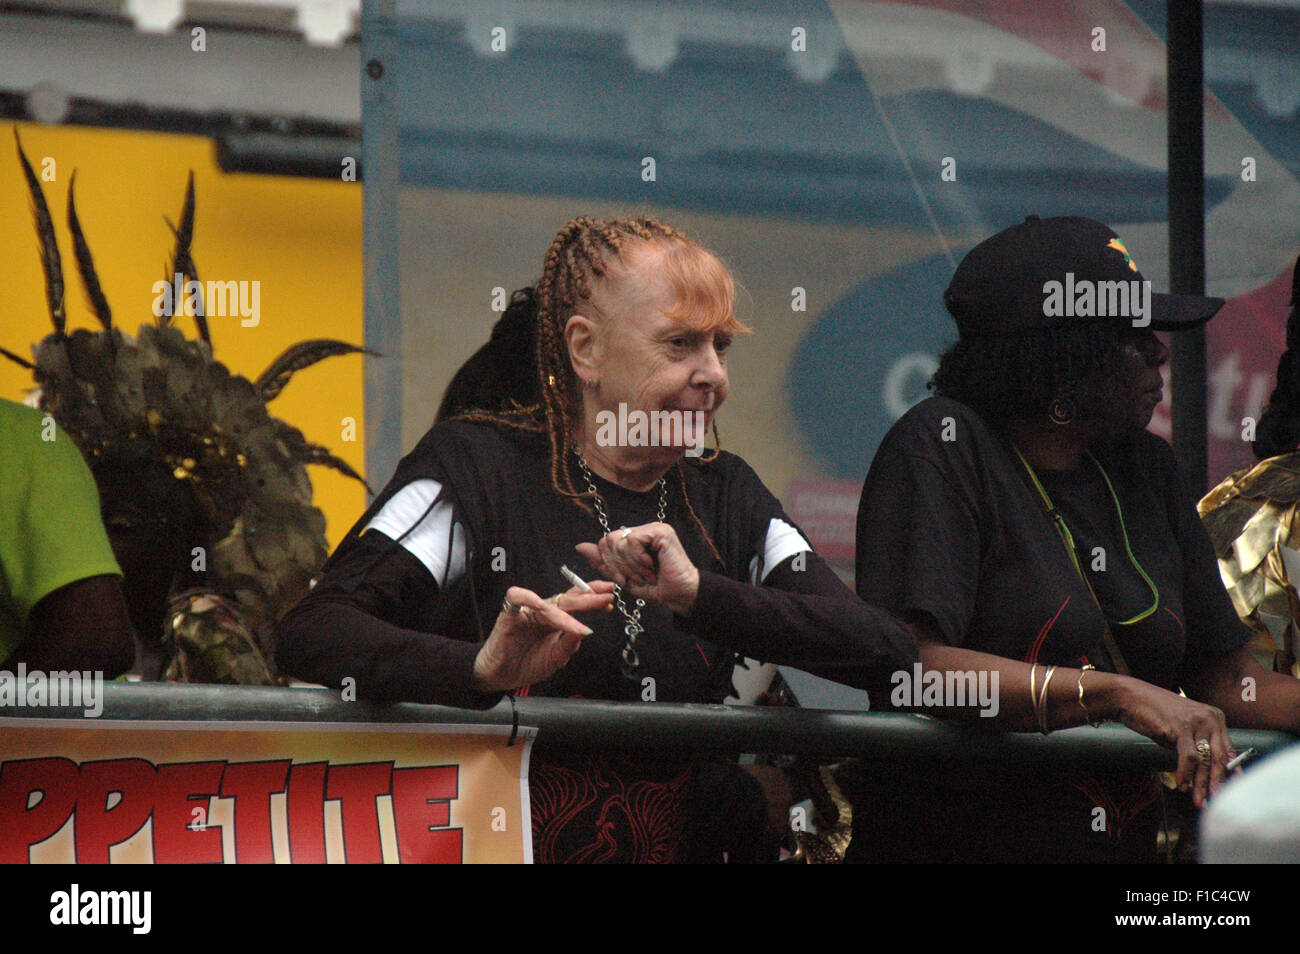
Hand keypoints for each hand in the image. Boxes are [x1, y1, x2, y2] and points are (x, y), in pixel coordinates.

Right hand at [471, 582, 614, 692]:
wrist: (499, 676)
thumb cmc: (526, 664)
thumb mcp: (555, 659)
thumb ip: (569, 645)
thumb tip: (584, 631)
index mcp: (555, 620)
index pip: (576, 603)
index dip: (592, 597)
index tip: (611, 596)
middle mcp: (543, 612)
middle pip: (567, 598)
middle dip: (588, 596)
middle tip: (606, 595)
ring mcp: (527, 611)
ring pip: (548, 602)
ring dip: (564, 611)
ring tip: (577, 625)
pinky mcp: (509, 614)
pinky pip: (516, 597)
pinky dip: (528, 597)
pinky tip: (540, 604)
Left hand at [576, 522, 699, 615]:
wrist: (680, 595)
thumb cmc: (657, 587)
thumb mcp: (623, 577)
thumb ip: (603, 561)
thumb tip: (580, 546)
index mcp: (635, 538)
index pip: (606, 542)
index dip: (609, 563)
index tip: (623, 579)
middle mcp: (644, 529)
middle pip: (609, 540)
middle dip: (618, 565)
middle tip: (635, 578)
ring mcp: (653, 528)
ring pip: (619, 541)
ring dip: (630, 565)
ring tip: (646, 574)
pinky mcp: (660, 531)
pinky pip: (632, 541)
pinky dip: (638, 559)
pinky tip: (651, 566)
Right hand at [1112, 677, 1233, 807]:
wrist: (1131, 697)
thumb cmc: (1156, 714)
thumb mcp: (1183, 728)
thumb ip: (1197, 743)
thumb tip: (1208, 771)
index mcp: (1215, 717)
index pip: (1228, 751)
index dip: (1230, 773)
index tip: (1231, 791)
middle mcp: (1210, 718)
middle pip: (1219, 758)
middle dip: (1217, 783)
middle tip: (1215, 801)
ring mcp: (1196, 722)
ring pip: (1204, 760)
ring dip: (1200, 784)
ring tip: (1198, 800)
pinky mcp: (1180, 727)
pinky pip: (1188, 757)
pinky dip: (1185, 773)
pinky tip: (1181, 784)